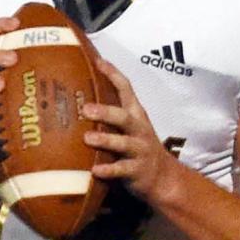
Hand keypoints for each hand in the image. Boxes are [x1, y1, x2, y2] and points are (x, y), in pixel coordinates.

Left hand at [82, 60, 174, 202]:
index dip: (114, 74)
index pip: (127, 89)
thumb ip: (110, 116)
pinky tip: (95, 170)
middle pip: (124, 117)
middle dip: (106, 112)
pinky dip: (109, 170)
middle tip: (86, 109)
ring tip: (87, 138)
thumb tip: (75, 102)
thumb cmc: (137, 147)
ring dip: (106, 140)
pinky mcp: (137, 171)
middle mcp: (139, 130)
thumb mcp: (129, 128)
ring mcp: (139, 151)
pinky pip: (122, 170)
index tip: (98, 61)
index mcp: (136, 115)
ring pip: (124, 143)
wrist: (163, 178)